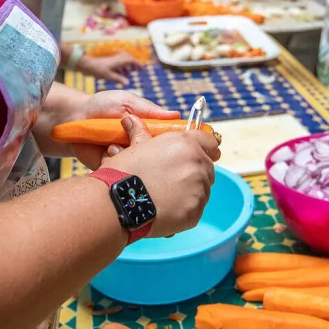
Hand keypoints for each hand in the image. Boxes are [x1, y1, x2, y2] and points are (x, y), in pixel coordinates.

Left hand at [71, 91, 179, 169]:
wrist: (72, 118)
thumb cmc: (102, 106)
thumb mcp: (128, 102)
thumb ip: (150, 110)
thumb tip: (176, 115)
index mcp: (149, 130)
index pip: (169, 141)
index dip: (173, 142)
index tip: (171, 139)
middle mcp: (141, 146)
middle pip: (158, 157)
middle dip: (147, 148)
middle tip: (133, 138)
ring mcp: (127, 159)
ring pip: (139, 166)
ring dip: (127, 154)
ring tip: (112, 143)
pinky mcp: (113, 169)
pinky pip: (120, 171)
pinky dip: (113, 161)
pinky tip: (104, 150)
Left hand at [77, 52, 141, 84]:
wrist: (88, 65)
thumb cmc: (99, 70)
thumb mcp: (110, 76)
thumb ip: (119, 79)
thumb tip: (128, 83)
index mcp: (120, 60)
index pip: (133, 61)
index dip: (139, 65)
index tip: (143, 69)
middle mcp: (118, 58)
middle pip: (130, 60)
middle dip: (134, 65)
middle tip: (139, 70)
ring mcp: (114, 59)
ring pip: (125, 61)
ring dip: (128, 67)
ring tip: (129, 74)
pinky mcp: (111, 61)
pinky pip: (120, 63)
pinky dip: (122, 68)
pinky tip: (121, 74)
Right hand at [102, 114, 219, 237]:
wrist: (117, 203)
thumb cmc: (123, 173)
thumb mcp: (134, 147)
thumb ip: (141, 133)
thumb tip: (130, 119)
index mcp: (185, 142)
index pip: (210, 142)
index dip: (203, 148)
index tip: (197, 156)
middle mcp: (197, 162)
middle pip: (206, 167)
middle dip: (193, 172)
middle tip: (172, 180)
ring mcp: (199, 188)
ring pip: (202, 189)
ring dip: (189, 192)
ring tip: (165, 196)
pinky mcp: (196, 210)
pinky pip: (196, 208)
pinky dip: (185, 210)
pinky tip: (166, 209)